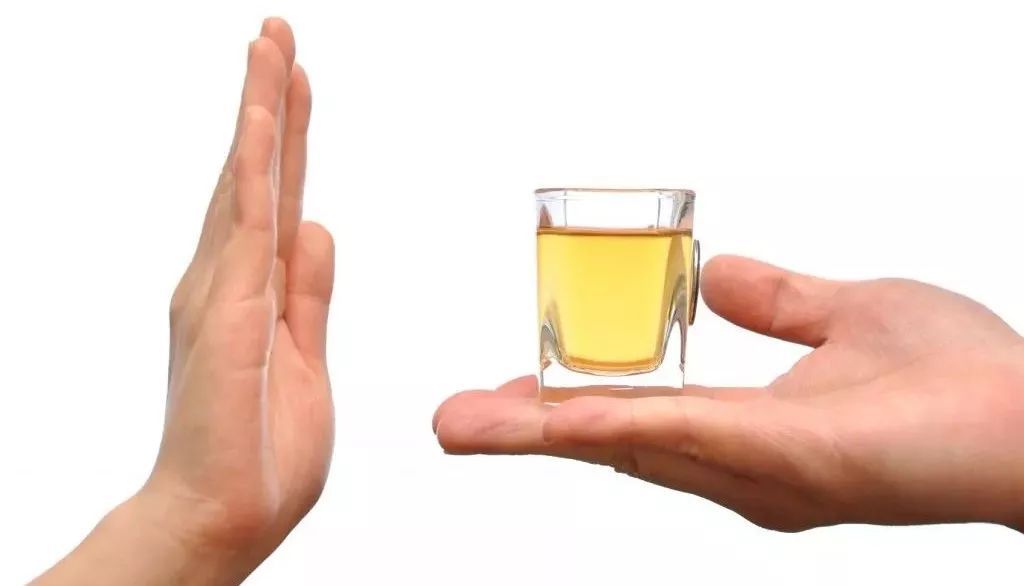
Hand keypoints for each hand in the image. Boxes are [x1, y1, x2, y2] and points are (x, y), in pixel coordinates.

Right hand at [34, 18, 334, 584]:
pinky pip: (247, 225)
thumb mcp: (304, 359)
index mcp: (253, 294)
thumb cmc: (259, 457)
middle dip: (270, 103)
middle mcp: (228, 281)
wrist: (221, 520)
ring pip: (247, 184)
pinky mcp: (229, 313)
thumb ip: (308, 295)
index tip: (296, 84)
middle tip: (278, 35)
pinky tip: (263, 119)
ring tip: (272, 45)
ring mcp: (224, 293)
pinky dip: (254, 167)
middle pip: (256, 176)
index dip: (286, 141)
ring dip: (260, 112)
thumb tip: (317, 230)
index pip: (276, 199)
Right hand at [433, 255, 1023, 531]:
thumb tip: (715, 278)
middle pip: (613, 441)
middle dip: (528, 431)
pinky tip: (539, 419)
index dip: (570, 406)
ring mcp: (753, 468)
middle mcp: (738, 463)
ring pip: (623, 443)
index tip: (511, 395)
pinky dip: (599, 425)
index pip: (638, 417)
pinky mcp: (778, 458)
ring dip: (537, 433)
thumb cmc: (963, 378)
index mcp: (749, 431)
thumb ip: (776, 301)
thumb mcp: (845, 313)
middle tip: (453, 422)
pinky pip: (671, 434)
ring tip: (461, 425)